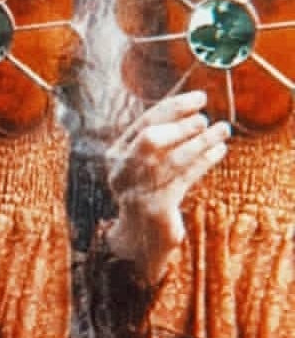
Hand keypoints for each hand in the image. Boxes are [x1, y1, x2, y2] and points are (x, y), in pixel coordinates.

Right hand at [105, 91, 230, 283]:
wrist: (136, 238)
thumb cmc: (145, 192)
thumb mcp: (142, 164)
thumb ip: (158, 140)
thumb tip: (192, 110)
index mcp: (115, 155)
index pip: (144, 123)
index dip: (173, 107)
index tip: (199, 98)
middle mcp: (122, 172)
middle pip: (151, 139)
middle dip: (181, 125)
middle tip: (204, 119)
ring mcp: (137, 191)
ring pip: (172, 159)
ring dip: (200, 141)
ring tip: (222, 129)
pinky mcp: (156, 208)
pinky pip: (184, 179)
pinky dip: (204, 161)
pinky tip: (219, 150)